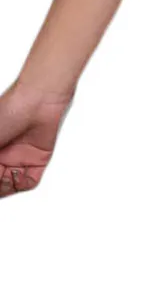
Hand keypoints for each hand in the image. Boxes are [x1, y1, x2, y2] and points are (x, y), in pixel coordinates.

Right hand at [0, 78, 74, 197]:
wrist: (39, 100)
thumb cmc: (10, 109)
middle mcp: (2, 157)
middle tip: (0, 169)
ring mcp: (18, 159)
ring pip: (9, 186)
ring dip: (7, 185)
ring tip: (6, 173)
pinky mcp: (37, 160)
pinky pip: (29, 181)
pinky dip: (22, 183)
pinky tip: (18, 173)